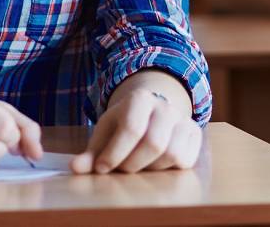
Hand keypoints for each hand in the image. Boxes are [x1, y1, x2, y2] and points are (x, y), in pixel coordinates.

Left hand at [71, 79, 199, 173]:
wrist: (152, 111)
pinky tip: (155, 165)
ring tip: (138, 167)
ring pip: (171, 154)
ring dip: (150, 169)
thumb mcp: (105, 133)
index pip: (131, 128)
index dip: (115, 153)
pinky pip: (185, 161)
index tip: (102, 168)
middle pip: (154, 143)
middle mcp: (165, 106)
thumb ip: (91, 153)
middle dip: (133, 164)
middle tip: (121, 170)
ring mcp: (183, 119)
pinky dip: (168, 170)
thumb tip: (75, 168)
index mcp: (139, 99)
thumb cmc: (124, 126)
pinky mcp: (194, 134)